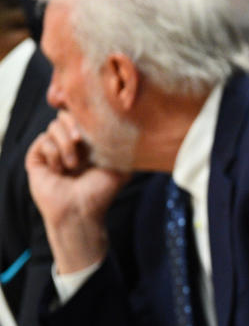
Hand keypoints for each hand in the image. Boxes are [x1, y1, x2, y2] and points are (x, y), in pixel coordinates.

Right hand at [26, 111, 128, 272]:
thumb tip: (136, 132)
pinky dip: (54, 153)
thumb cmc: (101, 193)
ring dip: (65, 144)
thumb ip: (126, 150)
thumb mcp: (121, 169)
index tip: (92, 121)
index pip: (82, 116)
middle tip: (79, 140)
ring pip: (53, 127)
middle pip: (64, 115)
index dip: (84, 114)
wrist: (80, 211)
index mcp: (86, 144)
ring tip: (73, 165)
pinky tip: (60, 170)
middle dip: (73, 124)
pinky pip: (43, 141)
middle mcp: (68, 144)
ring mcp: (51, 151)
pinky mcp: (36, 159)